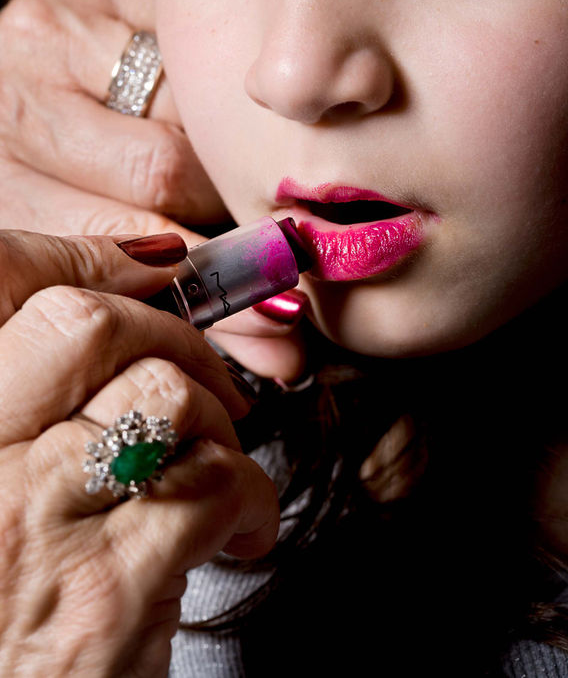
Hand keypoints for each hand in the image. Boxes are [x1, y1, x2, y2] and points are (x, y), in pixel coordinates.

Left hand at [0, 0, 307, 383]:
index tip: (276, 302)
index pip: (130, 245)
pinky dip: (214, 56)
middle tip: (260, 208)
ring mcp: (44, 23)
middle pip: (165, 166)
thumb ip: (197, 298)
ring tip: (217, 138)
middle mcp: (8, 100)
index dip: (213, 276)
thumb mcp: (113, 240)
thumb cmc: (79, 168)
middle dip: (224, 195)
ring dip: (218, 127)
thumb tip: (286, 351)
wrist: (46, 63)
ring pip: (185, 96)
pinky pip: (191, 24)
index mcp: (4, 190)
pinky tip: (201, 74)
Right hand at [0, 231, 278, 675]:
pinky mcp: (107, 592)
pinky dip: (250, 499)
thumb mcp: (2, 483)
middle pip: (90, 324)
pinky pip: (213, 484)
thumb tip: (139, 276)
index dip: (88, 257)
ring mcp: (34, 525)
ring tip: (214, 470)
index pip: (6, 280)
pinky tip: (236, 531)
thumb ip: (41, 393)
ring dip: (216, 426)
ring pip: (166, 397)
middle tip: (206, 382)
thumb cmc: (13, 603)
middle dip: (175, 336)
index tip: (153, 272)